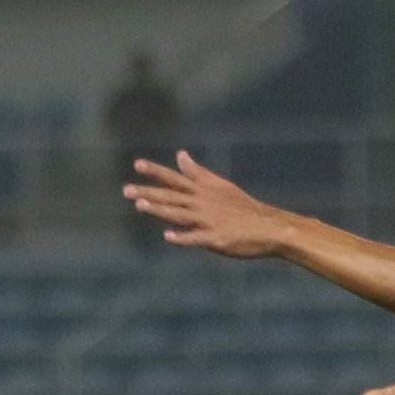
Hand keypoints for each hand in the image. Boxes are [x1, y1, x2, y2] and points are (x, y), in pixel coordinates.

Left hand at [126, 153, 290, 257]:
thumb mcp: (220, 185)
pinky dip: (183, 237)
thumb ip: (197, 172)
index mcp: (204, 192)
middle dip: (149, 192)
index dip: (156, 172)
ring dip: (160, 210)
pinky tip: (168, 237)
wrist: (268, 227)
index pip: (176, 179)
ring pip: (180, 214)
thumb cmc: (243, 208)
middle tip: (126, 190)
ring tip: (140, 206)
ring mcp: (210, 221)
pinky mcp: (217, 239)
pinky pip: (197, 238)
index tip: (137, 164)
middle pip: (172, 197)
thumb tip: (180, 155)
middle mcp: (203, 204)